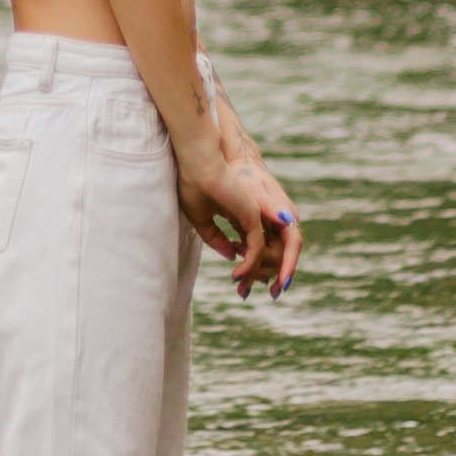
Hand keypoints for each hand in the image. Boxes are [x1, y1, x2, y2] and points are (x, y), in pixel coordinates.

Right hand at [173, 124, 302, 297]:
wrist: (199, 164)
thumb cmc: (193, 186)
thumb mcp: (200, 218)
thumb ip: (215, 238)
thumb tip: (230, 256)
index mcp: (239, 213)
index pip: (248, 244)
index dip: (244, 263)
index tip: (236, 279)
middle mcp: (250, 215)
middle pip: (260, 251)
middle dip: (255, 274)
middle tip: (245, 291)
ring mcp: (253, 215)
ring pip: (261, 253)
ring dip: (252, 274)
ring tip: (241, 288)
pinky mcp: (252, 216)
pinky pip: (256, 248)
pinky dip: (249, 264)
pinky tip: (237, 275)